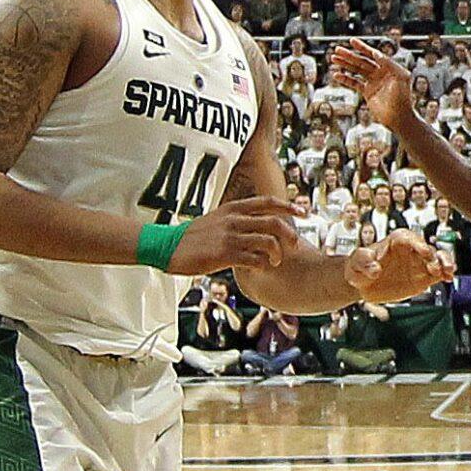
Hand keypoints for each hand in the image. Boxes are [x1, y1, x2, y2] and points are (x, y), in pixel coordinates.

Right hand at [171, 196, 301, 277]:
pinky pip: (254, 259)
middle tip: (295, 244)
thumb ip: (236, 220)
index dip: (288, 206)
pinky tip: (260, 268)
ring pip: (268, 242)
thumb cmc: (193, 237)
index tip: (303, 212)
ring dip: (277, 254)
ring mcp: (230, 236)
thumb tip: (255, 225)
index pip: (267, 202)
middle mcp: (234, 219)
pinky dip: (262, 265)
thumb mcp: (216, 220)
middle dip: (290, 234)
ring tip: (275, 262)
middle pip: (274, 222)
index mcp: (233, 208)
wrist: (167, 246)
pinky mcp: (224, 254)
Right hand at [330, 38, 413, 133]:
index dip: (363, 48)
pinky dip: (345, 79)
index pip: (374, 55)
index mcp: (389, 68)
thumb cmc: (402, 98)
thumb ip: (389, 64)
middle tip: (337, 49)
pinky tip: (336, 74)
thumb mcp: (400, 78)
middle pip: (363, 61)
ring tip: (333, 58)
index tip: (352, 41)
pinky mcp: (368, 92)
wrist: (398, 118)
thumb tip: (376, 53)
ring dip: (345, 64)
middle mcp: (381, 73)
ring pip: (357, 70)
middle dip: (350, 55)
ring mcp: (374, 82)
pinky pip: (354, 83)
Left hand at [346, 231, 445, 302]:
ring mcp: (419, 263)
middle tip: (434, 267)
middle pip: (426, 248)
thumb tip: (375, 269)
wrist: (363, 284)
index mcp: (395, 241)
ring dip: (445, 262)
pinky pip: (439, 272)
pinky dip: (446, 273)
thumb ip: (363, 261)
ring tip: (449, 271)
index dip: (417, 243)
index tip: (424, 251)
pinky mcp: (424, 276)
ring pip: (437, 258)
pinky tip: (449, 278)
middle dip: (433, 256)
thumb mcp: (355, 262)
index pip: (407, 237)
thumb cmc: (358, 268)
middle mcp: (411, 249)